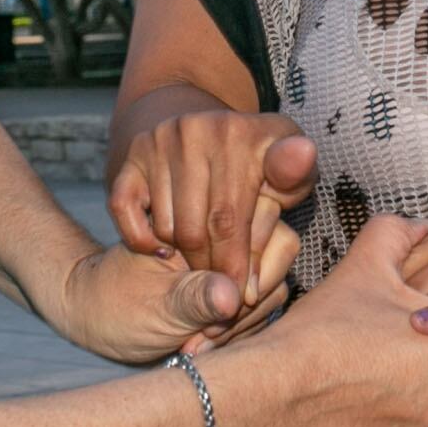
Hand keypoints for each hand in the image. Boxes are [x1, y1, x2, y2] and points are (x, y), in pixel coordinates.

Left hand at [56, 200, 301, 365]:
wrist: (95, 318)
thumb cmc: (115, 301)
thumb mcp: (152, 302)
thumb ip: (194, 296)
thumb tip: (231, 296)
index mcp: (204, 218)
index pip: (262, 222)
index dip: (251, 265)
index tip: (223, 306)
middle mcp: (224, 236)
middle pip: (277, 257)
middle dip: (247, 303)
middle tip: (204, 335)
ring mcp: (232, 265)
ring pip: (271, 289)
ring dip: (242, 325)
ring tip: (195, 345)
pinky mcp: (232, 295)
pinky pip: (259, 312)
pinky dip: (236, 335)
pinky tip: (200, 347)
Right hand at [107, 111, 317, 293]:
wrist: (206, 130)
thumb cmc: (256, 164)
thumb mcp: (285, 168)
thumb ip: (295, 173)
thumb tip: (302, 154)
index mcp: (240, 133)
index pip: (231, 218)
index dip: (237, 264)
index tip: (244, 296)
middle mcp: (195, 130)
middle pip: (197, 228)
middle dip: (212, 270)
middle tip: (222, 294)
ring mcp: (159, 141)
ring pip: (166, 227)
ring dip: (182, 258)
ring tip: (201, 269)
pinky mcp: (130, 154)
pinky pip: (125, 211)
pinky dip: (142, 239)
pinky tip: (163, 250)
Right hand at [232, 214, 427, 426]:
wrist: (274, 393)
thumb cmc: (323, 328)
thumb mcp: (365, 261)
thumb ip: (402, 233)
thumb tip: (423, 227)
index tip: (400, 314)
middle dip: (421, 352)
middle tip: (376, 340)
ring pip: (426, 402)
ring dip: (406, 388)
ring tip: (361, 370)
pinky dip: (384, 421)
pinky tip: (353, 402)